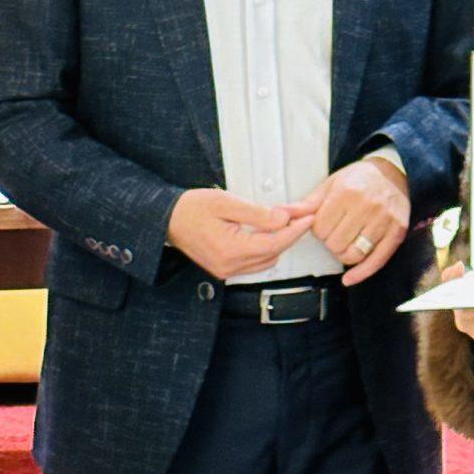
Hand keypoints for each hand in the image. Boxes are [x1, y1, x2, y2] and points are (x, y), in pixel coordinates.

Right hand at [167, 188, 316, 282]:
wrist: (166, 220)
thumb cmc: (191, 208)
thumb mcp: (226, 202)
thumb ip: (257, 213)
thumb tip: (282, 219)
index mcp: (231, 250)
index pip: (275, 243)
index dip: (294, 230)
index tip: (306, 218)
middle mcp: (230, 266)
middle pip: (274, 253)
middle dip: (288, 235)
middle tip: (296, 215)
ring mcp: (226, 271)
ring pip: (266, 261)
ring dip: (277, 243)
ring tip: (280, 222)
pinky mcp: (224, 270)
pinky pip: (254, 264)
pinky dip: (264, 250)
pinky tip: (263, 234)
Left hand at [290, 157, 410, 287]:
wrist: (393, 174)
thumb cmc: (359, 180)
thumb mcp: (330, 185)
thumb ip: (306, 204)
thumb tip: (280, 214)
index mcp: (346, 192)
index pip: (321, 227)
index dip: (318, 230)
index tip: (324, 224)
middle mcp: (367, 206)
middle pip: (336, 243)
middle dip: (330, 242)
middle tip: (336, 232)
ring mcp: (384, 221)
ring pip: (353, 254)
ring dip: (344, 255)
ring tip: (345, 243)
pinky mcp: (396, 233)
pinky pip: (377, 261)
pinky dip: (361, 273)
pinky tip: (349, 278)